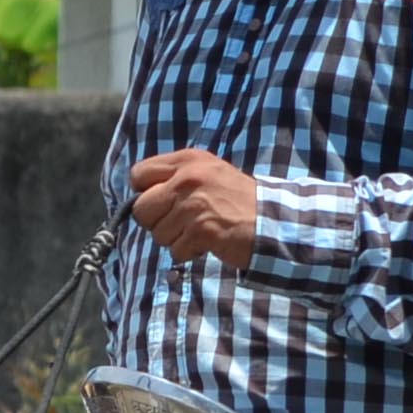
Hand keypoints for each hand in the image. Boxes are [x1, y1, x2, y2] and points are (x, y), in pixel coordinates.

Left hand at [126, 149, 259, 268]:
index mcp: (187, 160)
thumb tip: (138, 197)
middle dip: (157, 222)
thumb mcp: (207, 173)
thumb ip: (173, 178)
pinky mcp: (201, 230)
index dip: (146, 193)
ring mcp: (194, 204)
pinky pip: (175, 250)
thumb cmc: (236, 200)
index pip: (138, 174)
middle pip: (141, 209)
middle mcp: (187, 178)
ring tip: (201, 230)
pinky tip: (209, 241)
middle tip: (182, 222)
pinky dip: (190, 251)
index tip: (164, 202)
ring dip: (176, 239)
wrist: (273, 220)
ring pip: (157, 234)